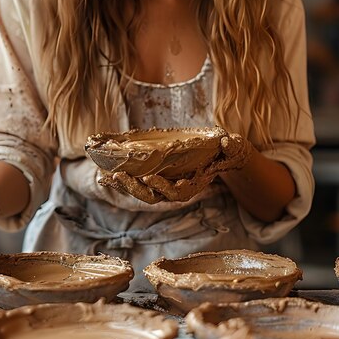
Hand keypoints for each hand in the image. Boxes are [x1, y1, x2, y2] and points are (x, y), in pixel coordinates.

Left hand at [98, 133, 252, 203]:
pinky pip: (137, 183)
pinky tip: (105, 176)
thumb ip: (231, 146)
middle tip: (117, 176)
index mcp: (193, 186)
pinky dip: (122, 181)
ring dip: (123, 186)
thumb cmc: (227, 151)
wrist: (223, 156)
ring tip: (105, 178)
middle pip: (152, 196)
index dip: (162, 187)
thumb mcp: (232, 147)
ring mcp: (165, 187)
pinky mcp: (156, 180)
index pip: (175, 192)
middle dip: (134, 188)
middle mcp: (177, 190)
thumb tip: (227, 141)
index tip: (149, 177)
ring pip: (141, 193)